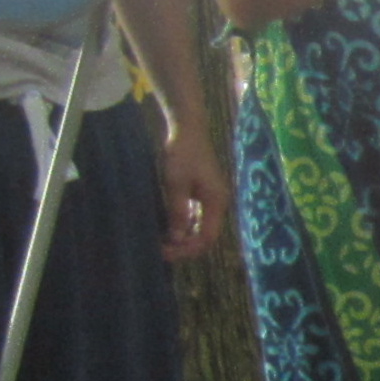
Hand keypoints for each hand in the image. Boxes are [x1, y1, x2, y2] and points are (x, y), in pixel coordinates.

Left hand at [156, 117, 229, 262]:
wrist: (188, 128)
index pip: (207, 237)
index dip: (188, 249)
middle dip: (185, 246)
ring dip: (183, 236)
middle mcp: (218, 203)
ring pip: (200, 226)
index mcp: (216, 202)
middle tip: (160, 250)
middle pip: (205, 235)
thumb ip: (178, 212)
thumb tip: (178, 238)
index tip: (165, 252)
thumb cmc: (182, 154)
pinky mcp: (203, 192)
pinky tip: (168, 226)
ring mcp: (211, 198)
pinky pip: (195, 216)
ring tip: (162, 241)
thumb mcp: (176, 184)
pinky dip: (183, 225)